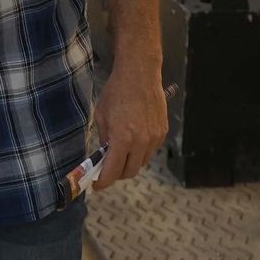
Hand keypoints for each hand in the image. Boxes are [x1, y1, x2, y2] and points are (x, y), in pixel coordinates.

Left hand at [91, 60, 167, 190]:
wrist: (140, 74)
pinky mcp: (163, 131)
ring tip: (119, 154)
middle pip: (130, 172)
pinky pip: (150, 150)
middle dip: (116, 175)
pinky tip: (132, 141)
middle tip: (106, 170)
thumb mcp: (101, 115)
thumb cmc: (116, 92)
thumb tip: (104, 155)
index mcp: (122, 138)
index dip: (103, 182)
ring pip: (141, 162)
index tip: (96, 185)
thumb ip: (103, 139)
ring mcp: (154, 138)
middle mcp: (141, 142)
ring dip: (129, 163)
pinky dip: (140, 152)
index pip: (112, 171)